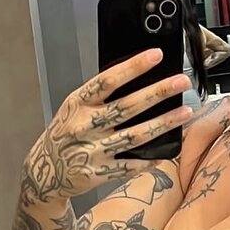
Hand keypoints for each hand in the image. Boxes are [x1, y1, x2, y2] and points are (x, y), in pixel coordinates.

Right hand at [21, 50, 191, 202]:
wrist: (44, 172)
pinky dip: (149, 159)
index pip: (108, 80)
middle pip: (127, 107)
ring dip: (162, 124)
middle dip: (158, 93)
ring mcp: (91, 151)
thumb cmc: (64, 134)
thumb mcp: (73, 109)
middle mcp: (84, 126)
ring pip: (134, 136)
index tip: (156, 56)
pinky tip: (168, 151)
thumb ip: (99, 97)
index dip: (133, 67)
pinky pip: (129, 166)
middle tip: (181, 82)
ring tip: (185, 112)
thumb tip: (136, 79)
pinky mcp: (97, 173)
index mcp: (77, 104)